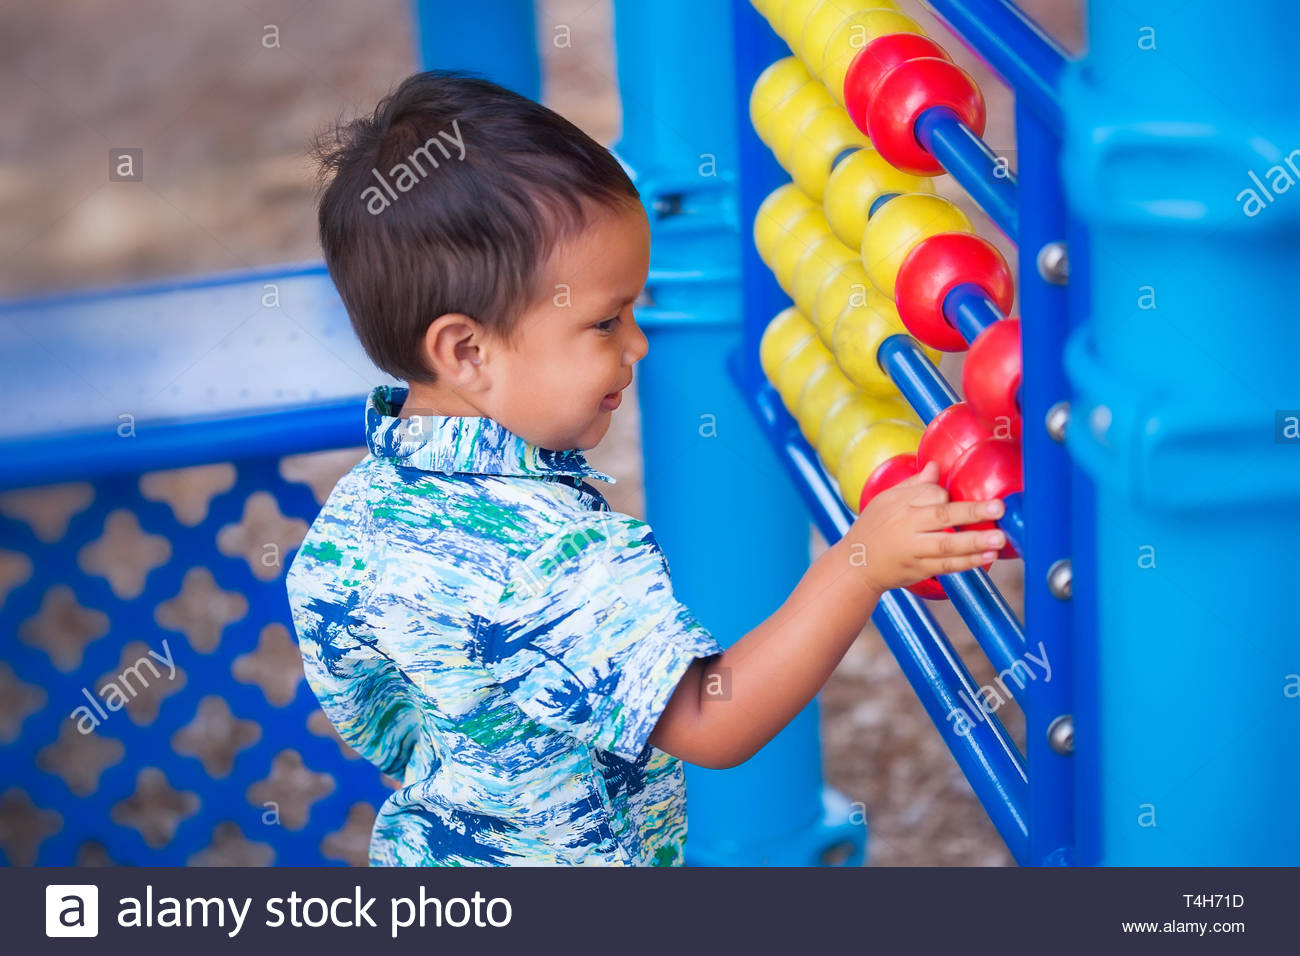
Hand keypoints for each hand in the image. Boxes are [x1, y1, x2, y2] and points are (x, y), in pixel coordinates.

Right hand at [840, 460, 1005, 593]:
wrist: (855, 564)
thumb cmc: (873, 527)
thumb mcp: (886, 500)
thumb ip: (914, 485)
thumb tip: (936, 466)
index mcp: (901, 506)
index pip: (931, 495)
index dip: (946, 494)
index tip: (952, 495)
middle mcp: (907, 528)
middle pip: (942, 517)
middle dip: (972, 512)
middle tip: (999, 508)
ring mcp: (914, 551)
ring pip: (947, 547)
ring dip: (975, 542)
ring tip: (999, 539)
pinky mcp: (919, 570)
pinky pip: (946, 567)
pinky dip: (967, 563)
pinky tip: (987, 557)